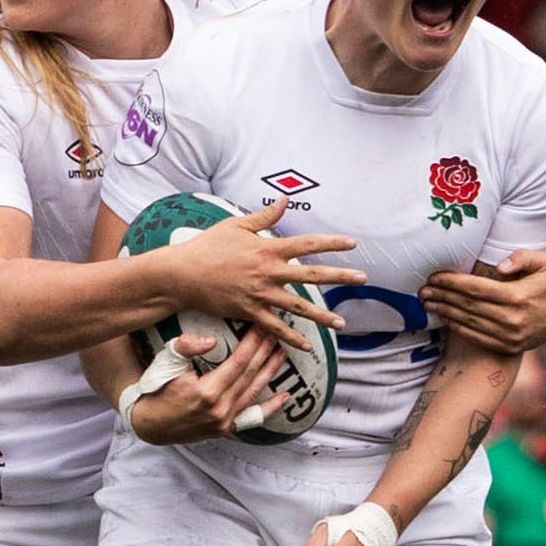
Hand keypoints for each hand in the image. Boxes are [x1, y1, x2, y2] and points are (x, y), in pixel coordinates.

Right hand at [126, 332, 288, 444]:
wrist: (149, 423)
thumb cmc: (156, 388)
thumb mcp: (166, 362)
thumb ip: (186, 346)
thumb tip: (211, 341)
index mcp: (206, 392)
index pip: (238, 362)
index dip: (252, 344)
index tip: (261, 328)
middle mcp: (219, 410)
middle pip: (250, 375)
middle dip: (265, 352)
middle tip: (276, 334)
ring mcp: (224, 422)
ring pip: (254, 392)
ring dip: (270, 372)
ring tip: (282, 353)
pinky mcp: (226, 429)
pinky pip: (253, 418)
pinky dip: (271, 407)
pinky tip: (286, 396)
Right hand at [155, 199, 362, 351]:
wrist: (182, 273)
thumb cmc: (207, 246)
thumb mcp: (235, 225)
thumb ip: (264, 216)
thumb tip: (285, 200)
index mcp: (267, 248)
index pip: (307, 244)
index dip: (331, 243)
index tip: (352, 243)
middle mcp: (268, 271)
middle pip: (311, 274)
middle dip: (339, 276)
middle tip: (362, 278)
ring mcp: (260, 294)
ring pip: (298, 306)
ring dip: (322, 316)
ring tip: (342, 323)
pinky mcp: (249, 312)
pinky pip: (275, 327)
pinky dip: (291, 338)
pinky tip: (307, 346)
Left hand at [421, 251, 545, 354]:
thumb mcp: (543, 262)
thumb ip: (522, 257)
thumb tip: (499, 266)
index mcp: (519, 297)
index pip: (477, 289)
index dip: (453, 283)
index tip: (435, 277)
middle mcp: (513, 319)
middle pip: (468, 306)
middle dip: (443, 297)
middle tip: (422, 290)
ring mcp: (510, 336)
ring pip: (469, 322)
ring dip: (445, 312)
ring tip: (427, 303)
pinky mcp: (507, 347)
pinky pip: (476, 336)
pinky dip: (457, 327)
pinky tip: (444, 317)